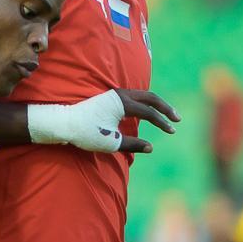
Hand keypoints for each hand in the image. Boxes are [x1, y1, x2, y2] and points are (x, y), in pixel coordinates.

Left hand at [30, 88, 179, 154]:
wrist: (64, 123)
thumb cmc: (86, 133)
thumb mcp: (111, 142)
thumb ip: (133, 144)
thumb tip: (151, 147)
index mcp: (122, 103)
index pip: (149, 112)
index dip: (162, 123)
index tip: (172, 132)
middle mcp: (121, 94)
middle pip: (151, 97)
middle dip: (165, 108)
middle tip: (178, 118)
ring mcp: (116, 94)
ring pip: (143, 95)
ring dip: (156, 104)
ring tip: (167, 115)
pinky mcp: (111, 97)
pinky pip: (135, 97)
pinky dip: (146, 103)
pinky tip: (149, 112)